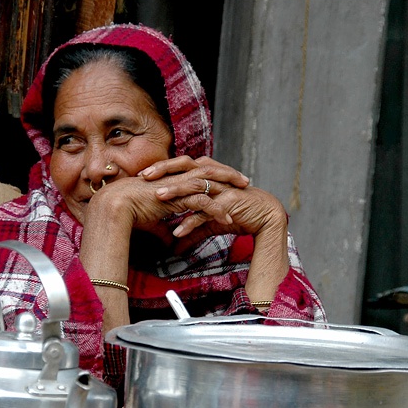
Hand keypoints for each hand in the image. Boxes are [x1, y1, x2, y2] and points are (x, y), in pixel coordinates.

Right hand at [85, 172, 235, 236]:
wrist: (115, 207)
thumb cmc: (128, 213)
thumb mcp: (152, 221)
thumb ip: (164, 228)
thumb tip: (169, 242)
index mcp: (172, 178)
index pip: (199, 171)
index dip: (215, 175)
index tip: (229, 181)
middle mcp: (176, 177)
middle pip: (210, 169)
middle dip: (229, 174)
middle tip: (245, 181)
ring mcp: (177, 184)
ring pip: (210, 181)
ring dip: (228, 188)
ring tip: (244, 196)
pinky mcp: (176, 195)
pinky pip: (202, 201)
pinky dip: (215, 210)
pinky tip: (227, 219)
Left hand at [140, 156, 285, 239]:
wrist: (266, 218)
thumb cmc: (238, 214)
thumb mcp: (210, 222)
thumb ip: (193, 228)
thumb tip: (175, 242)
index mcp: (208, 175)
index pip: (181, 165)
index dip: (162, 168)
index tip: (142, 175)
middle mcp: (215, 177)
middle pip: (186, 166)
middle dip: (164, 170)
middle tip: (144, 177)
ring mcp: (224, 188)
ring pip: (196, 184)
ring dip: (177, 190)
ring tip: (158, 197)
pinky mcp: (231, 202)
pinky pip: (208, 210)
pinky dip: (192, 221)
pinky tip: (178, 231)